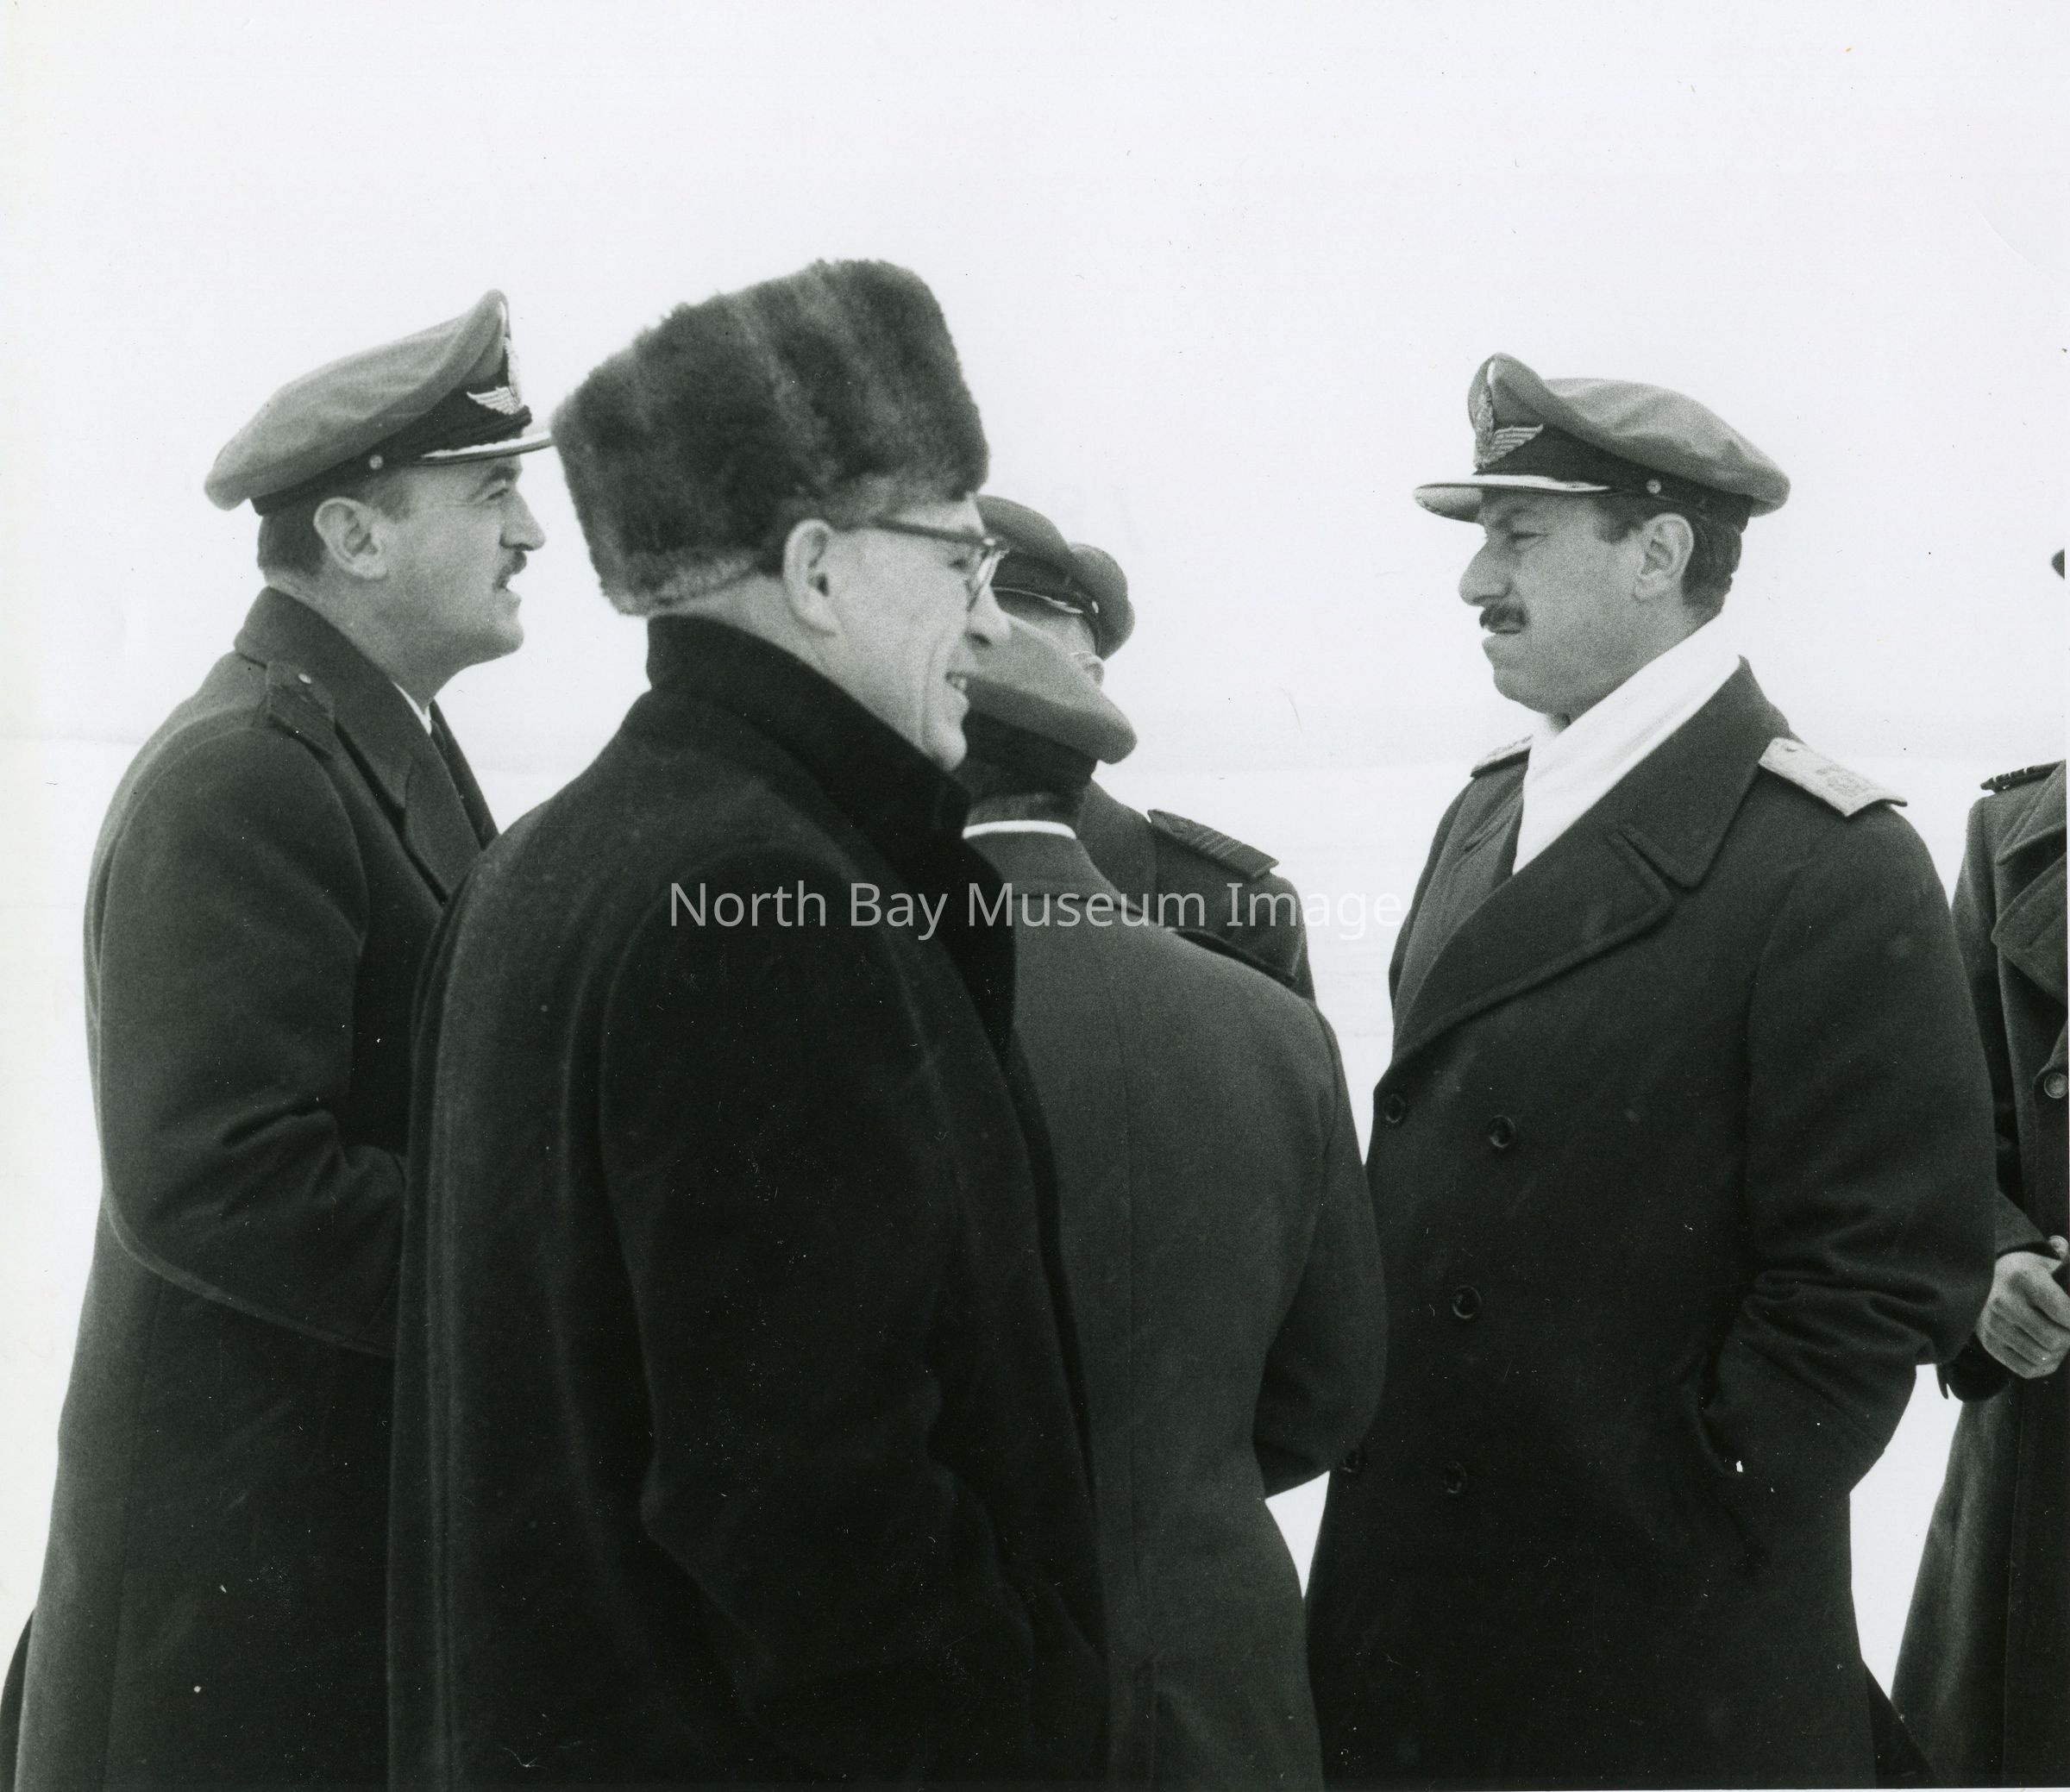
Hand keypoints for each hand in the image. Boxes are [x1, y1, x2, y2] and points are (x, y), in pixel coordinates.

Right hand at [1977, 1237, 2069, 1378]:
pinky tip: (2047, 1352)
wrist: (1986, 1277)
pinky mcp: (1988, 1342)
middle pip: (2054, 1339)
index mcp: (2022, 1278)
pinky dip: (2044, 1366)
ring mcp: (1992, 1324)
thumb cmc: (2027, 1274)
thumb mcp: (2048, 1267)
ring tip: (2058, 1340)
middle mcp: (2002, 1301)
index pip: (2064, 1313)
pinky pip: (2026, 1369)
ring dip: (2058, 1353)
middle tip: (2067, 1330)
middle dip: (2069, 1338)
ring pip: (2041, 1357)